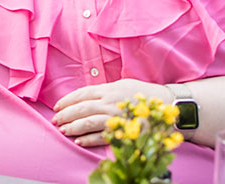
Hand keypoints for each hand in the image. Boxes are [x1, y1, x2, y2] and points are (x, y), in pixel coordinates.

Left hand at [53, 79, 173, 148]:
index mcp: (109, 89)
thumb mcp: (123, 84)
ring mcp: (117, 117)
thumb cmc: (144, 94)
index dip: (67, 100)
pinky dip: (89, 139)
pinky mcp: (125, 130)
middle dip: (65, 114)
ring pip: (89, 122)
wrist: (169, 105)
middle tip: (55, 120)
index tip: (56, 106)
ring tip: (63, 130)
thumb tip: (86, 95)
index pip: (81, 94)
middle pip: (82, 108)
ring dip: (73, 127)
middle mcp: (110, 102)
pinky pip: (103, 136)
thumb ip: (104, 90)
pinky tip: (79, 141)